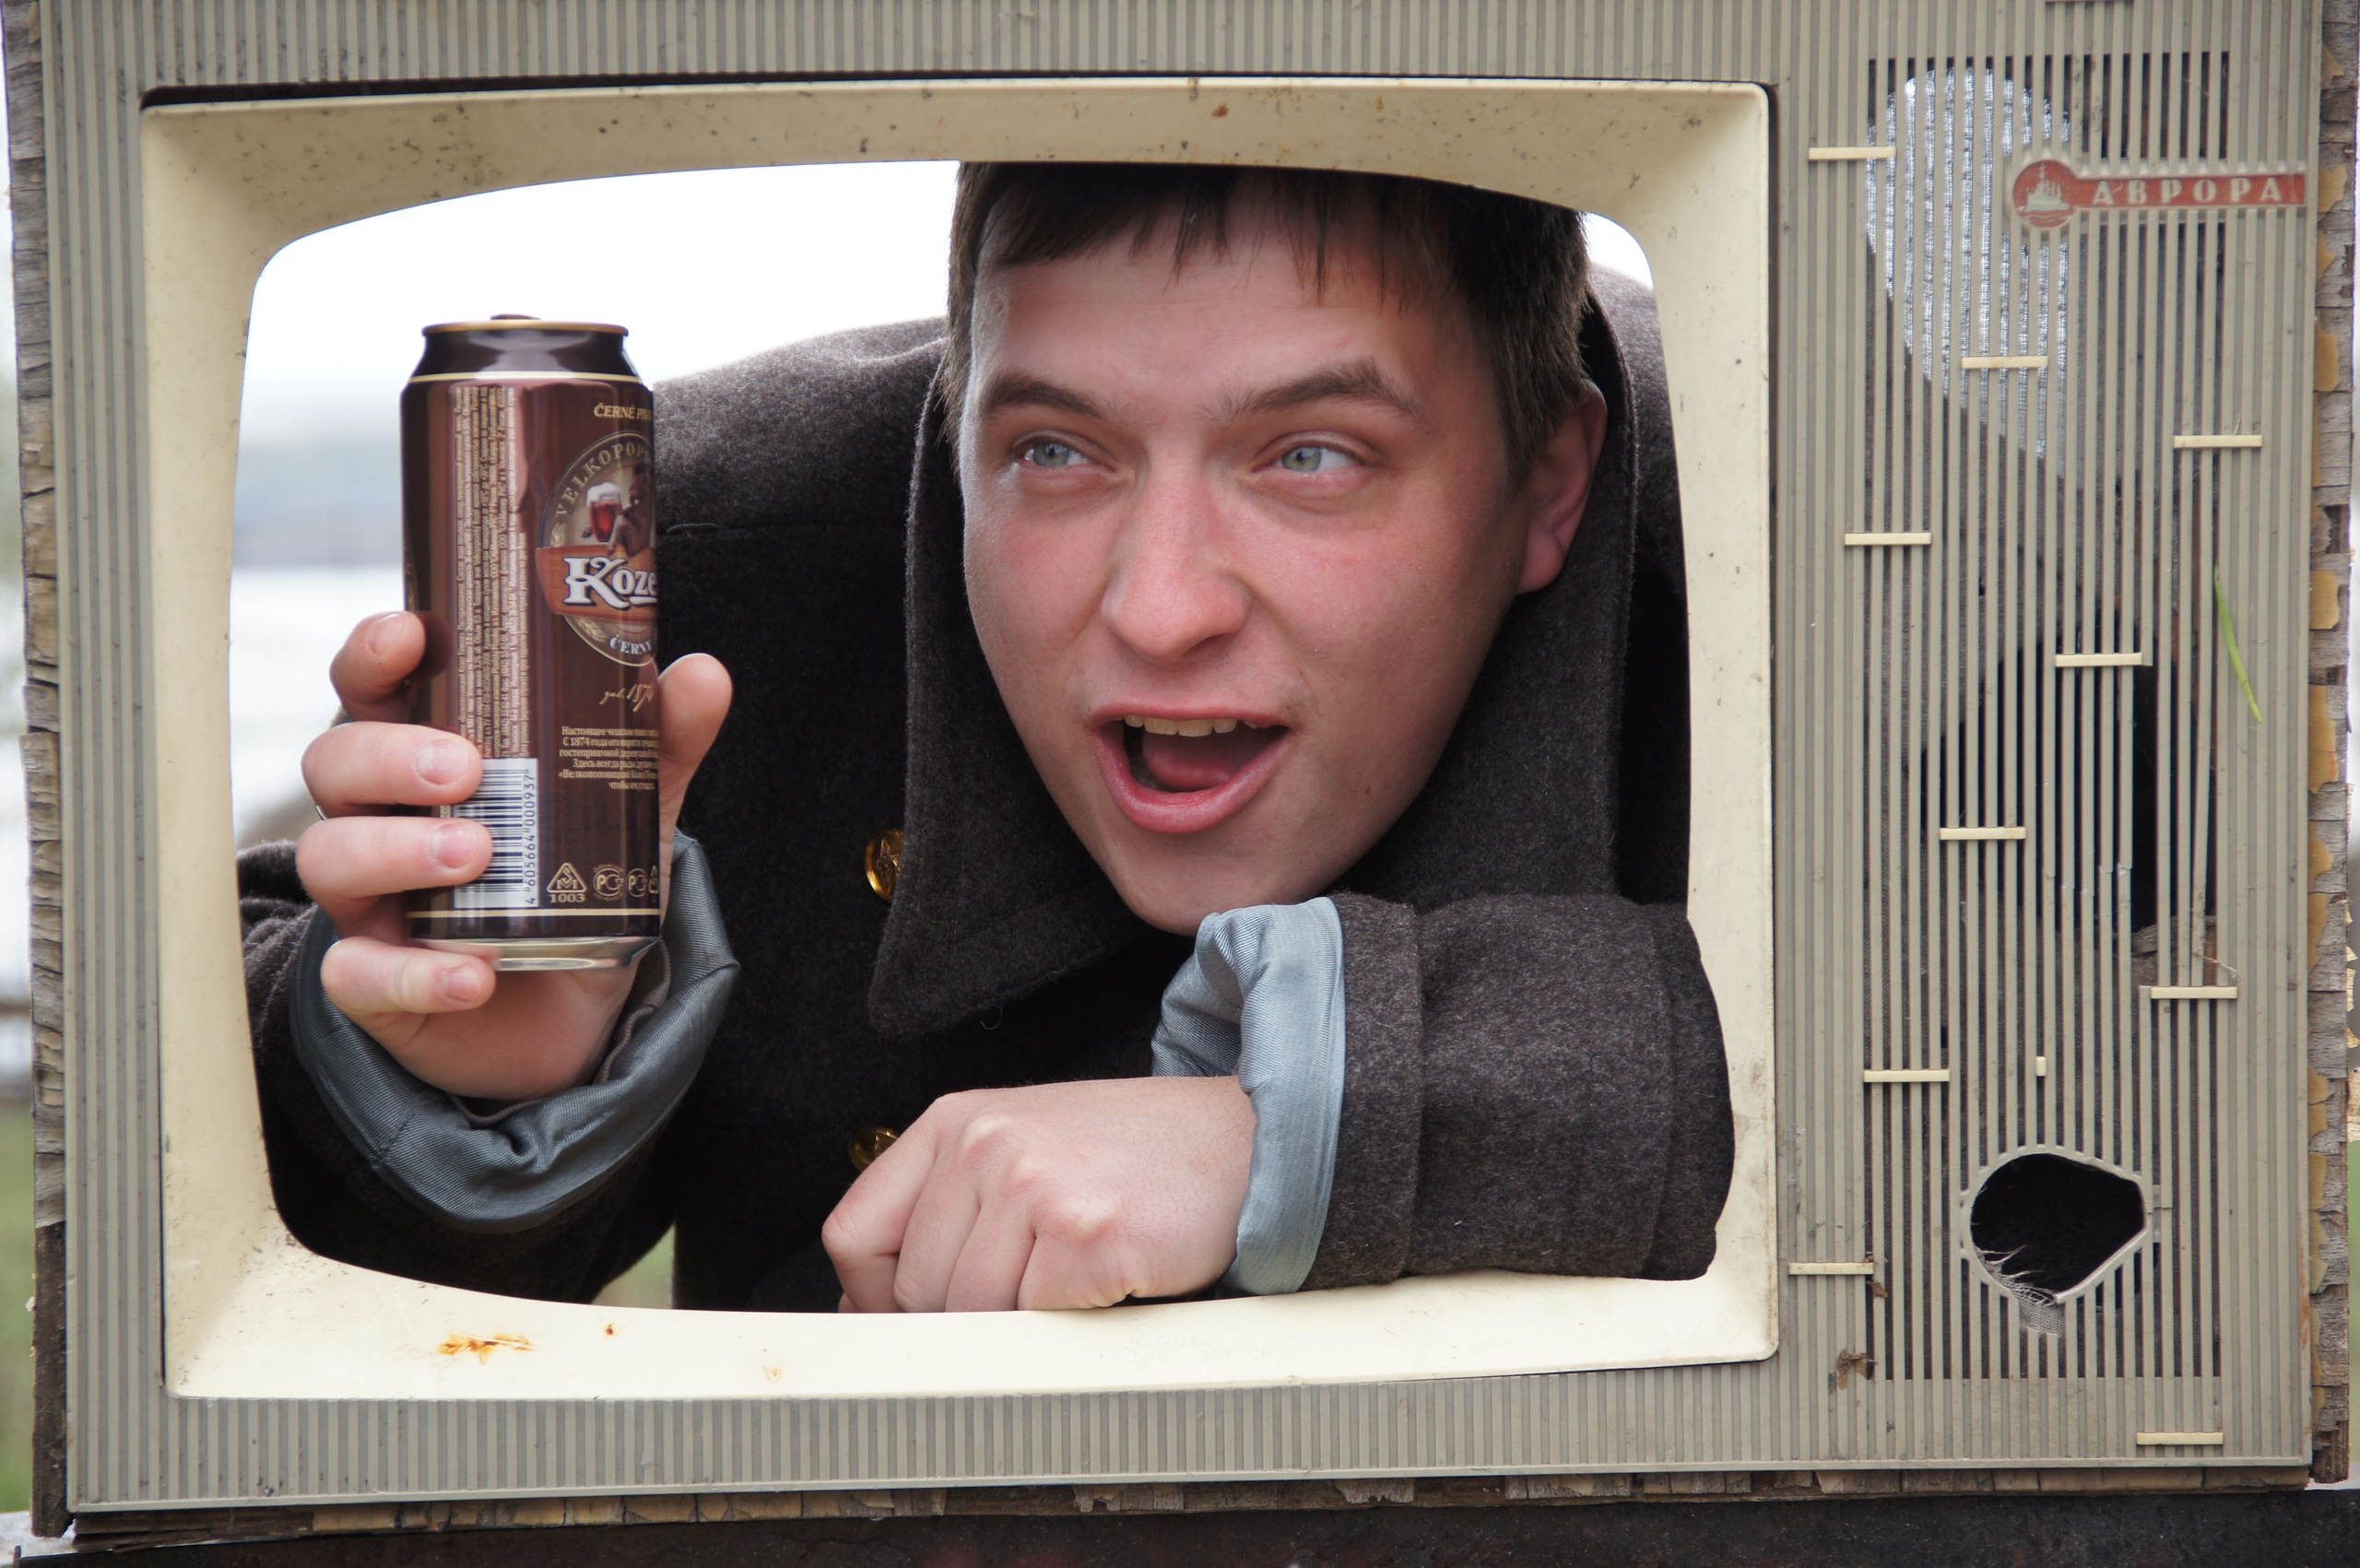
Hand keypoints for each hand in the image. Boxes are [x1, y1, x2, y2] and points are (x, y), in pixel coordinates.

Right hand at [294, 610, 732, 1099]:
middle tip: (466, 768)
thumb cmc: (572, 880)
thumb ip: (656, 744)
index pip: (370, 688)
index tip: (408, 635)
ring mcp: (368, 901)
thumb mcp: (623, 808)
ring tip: (476, 854)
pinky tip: (472, 975)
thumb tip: (702, 674)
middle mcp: (378, 818)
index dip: (372, 654)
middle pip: (335, 761)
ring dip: (397, 850)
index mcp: (422, 755)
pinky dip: (412, 974)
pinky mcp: (373, 984)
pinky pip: (358, 976)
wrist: (571, 1008)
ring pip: (331, 856)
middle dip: (390, 754)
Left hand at [822, 1077, 1254, 1311]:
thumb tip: (861, 1315)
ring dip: (1021, 1325)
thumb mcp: (1020, 1156)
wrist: (1243, 1143)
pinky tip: (1107, 1280)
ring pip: (969, 1317)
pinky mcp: (1082, 1233)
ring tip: (1074, 1281)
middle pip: (912, 1290)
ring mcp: (1031, 1184)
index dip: (873, 1297)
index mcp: (956, 1122)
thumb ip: (942, 1218)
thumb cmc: (1134, 1159)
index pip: (853, 1233)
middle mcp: (983, 1143)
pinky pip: (1032, 1326)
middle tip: (1030, 1295)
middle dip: (963, 1318)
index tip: (914, 1319)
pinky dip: (1069, 1325)